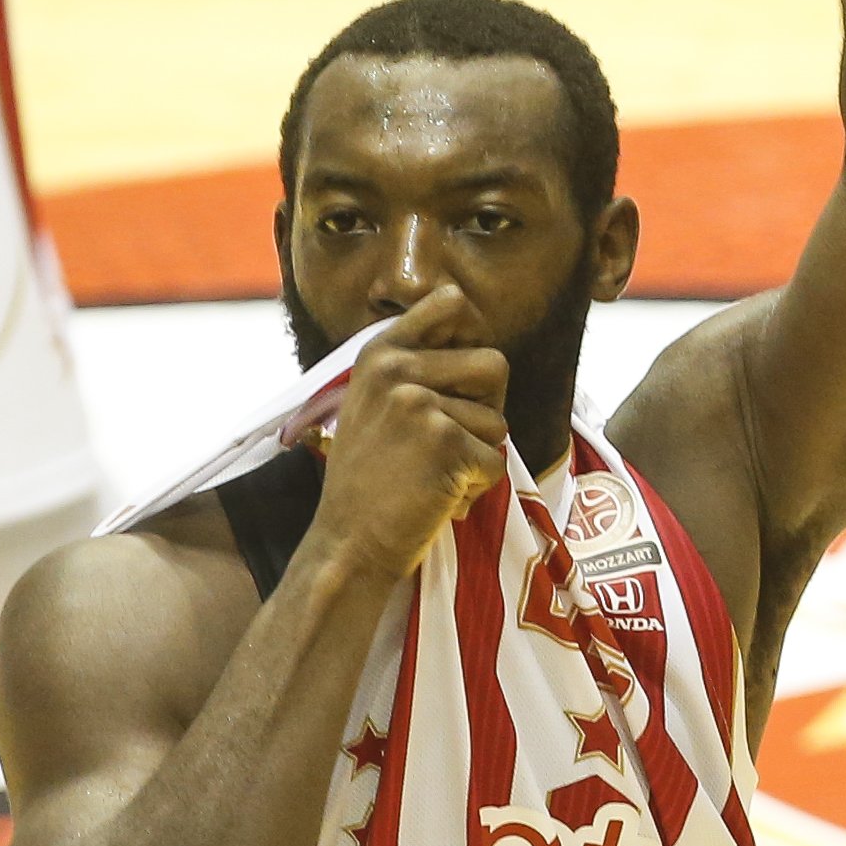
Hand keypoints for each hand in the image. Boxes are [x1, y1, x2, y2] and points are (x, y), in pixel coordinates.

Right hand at [311, 289, 512, 583]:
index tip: (465, 373)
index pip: (449, 302)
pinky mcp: (443, 440)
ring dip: (478, 456)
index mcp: (379, 352)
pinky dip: (476, 488)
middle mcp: (396, 368)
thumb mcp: (373, 405)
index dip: (473, 334)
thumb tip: (480, 349)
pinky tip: (438, 498)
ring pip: (497, 420)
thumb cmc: (368, 481)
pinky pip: (494, 461)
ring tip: (435, 475)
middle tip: (455, 441)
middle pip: (494, 363)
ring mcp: (419, 402)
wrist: (347, 543)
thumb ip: (415, 369)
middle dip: (488, 407)